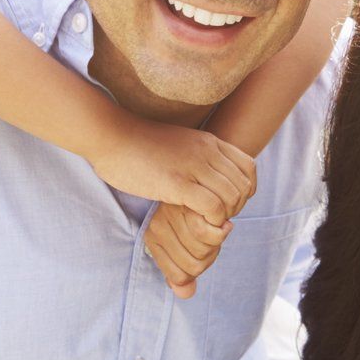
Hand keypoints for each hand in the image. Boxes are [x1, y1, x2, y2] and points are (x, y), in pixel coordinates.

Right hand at [88, 117, 255, 223]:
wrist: (111, 136)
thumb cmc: (137, 145)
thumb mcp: (177, 144)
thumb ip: (195, 155)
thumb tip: (202, 174)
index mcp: (208, 141)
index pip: (248, 167)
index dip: (245, 189)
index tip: (228, 202)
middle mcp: (207, 151)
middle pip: (243, 185)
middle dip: (236, 207)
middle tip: (215, 217)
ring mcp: (194, 166)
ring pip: (232, 197)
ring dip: (224, 216)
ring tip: (205, 221)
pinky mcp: (178, 183)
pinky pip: (213, 207)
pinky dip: (212, 221)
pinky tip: (196, 223)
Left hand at [145, 200, 229, 298]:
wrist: (189, 179)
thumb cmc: (189, 215)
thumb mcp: (181, 248)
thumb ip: (183, 274)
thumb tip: (186, 294)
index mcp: (153, 239)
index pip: (181, 277)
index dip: (197, 269)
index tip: (199, 251)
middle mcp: (158, 226)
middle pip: (195, 266)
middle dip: (209, 255)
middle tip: (211, 236)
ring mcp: (173, 212)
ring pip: (204, 251)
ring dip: (216, 243)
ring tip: (214, 226)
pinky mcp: (189, 201)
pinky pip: (209, 234)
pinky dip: (220, 231)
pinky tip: (220, 217)